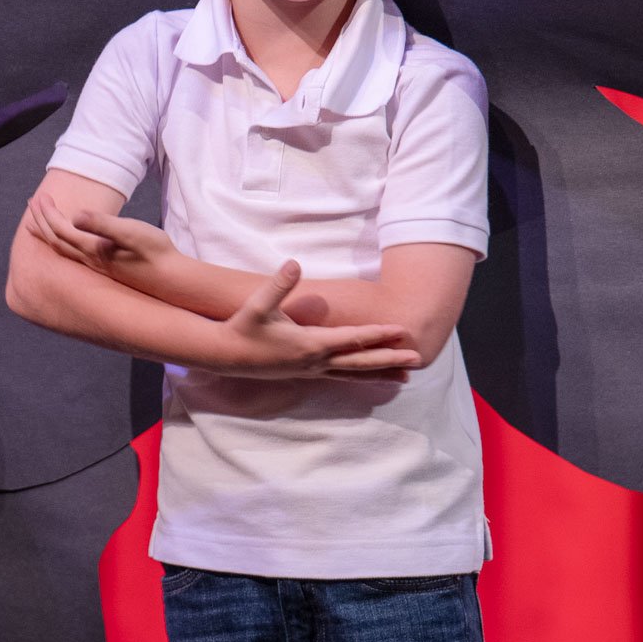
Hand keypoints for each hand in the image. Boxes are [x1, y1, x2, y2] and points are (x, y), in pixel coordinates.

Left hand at [25, 193, 177, 293]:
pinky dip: (63, 242)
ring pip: (63, 249)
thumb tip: (76, 215)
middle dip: (41, 221)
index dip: (47, 213)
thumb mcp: (130, 232)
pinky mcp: (107, 268)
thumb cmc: (154, 252)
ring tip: (39, 222)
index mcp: (92, 249)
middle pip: (56, 240)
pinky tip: (70, 239)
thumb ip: (102, 223)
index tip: (39, 196)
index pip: (60, 229)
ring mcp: (97, 266)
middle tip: (32, 202)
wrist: (170, 279)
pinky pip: (73, 254)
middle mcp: (90, 260)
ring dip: (49, 233)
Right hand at [210, 260, 419, 381]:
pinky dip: (359, 377)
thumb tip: (293, 263)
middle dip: (390, 359)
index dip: (378, 334)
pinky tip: (370, 377)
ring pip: (353, 375)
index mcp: (310, 345)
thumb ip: (279, 284)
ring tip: (405, 378)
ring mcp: (311, 371)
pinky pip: (340, 377)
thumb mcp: (259, 304)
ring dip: (380, 374)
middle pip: (361, 363)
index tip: (401, 331)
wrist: (225, 355)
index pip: (352, 340)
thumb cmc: (243, 327)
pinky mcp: (305, 373)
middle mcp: (315, 362)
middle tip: (417, 358)